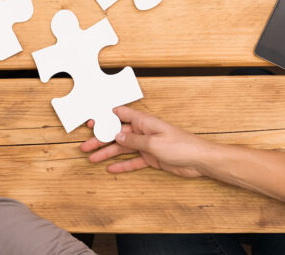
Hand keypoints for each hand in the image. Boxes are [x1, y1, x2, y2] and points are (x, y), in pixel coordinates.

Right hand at [80, 106, 213, 177]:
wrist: (198, 160)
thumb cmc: (181, 146)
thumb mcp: (154, 143)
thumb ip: (134, 140)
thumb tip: (117, 135)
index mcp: (144, 122)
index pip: (121, 116)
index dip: (105, 118)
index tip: (91, 123)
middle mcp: (143, 132)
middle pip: (117, 134)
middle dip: (101, 140)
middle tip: (85, 146)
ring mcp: (147, 145)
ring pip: (123, 148)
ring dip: (108, 153)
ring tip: (92, 159)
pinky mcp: (152, 157)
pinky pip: (133, 161)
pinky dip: (122, 165)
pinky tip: (111, 168)